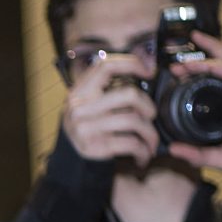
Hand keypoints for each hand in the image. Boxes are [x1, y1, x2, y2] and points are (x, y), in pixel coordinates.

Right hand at [59, 52, 161, 167]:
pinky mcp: (96, 146)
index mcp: (80, 91)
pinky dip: (144, 150)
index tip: (148, 71)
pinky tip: (144, 154)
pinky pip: (131, 143)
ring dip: (150, 133)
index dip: (131, 64)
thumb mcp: (88, 103)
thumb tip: (143, 71)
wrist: (69, 158)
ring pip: (134, 121)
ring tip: (151, 139)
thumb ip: (107, 88)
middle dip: (148, 106)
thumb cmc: (87, 126)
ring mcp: (87, 127)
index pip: (106, 66)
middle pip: (129, 95)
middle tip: (151, 115)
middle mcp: (81, 107)